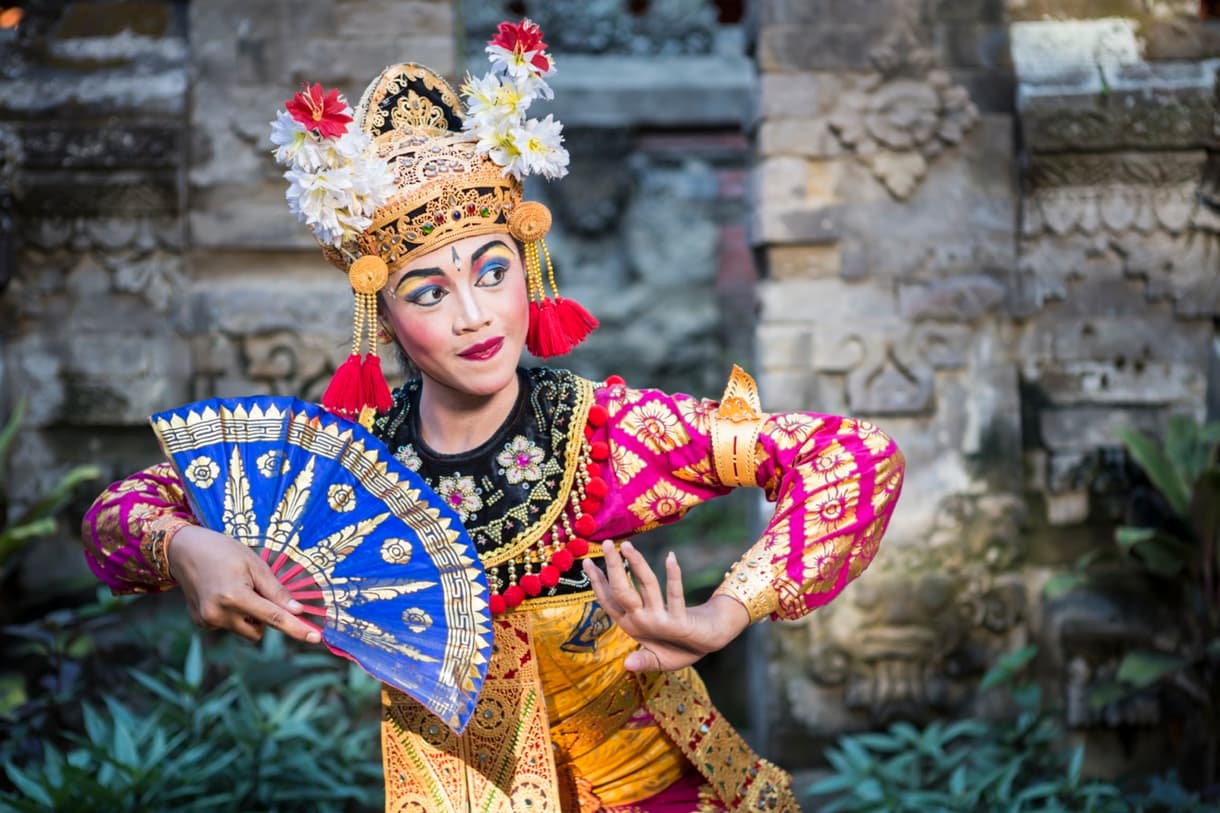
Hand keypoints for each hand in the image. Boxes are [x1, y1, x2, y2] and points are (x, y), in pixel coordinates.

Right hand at [168, 525, 321, 644]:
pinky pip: (229, 626)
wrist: (184, 550)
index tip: (316, 638)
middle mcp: (219, 614)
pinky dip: (233, 615)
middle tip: (258, 589)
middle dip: (265, 617)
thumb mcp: (255, 564)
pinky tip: (222, 594)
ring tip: (237, 588)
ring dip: (249, 616)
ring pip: (244, 630)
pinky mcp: (200, 623)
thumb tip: (297, 611)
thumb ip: (276, 591)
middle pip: (259, 630)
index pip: (273, 618)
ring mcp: (207, 621)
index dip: (297, 628)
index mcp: (235, 597)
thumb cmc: (224, 551)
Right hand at [583, 540, 749, 672]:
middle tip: (606, 543)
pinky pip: (676, 593)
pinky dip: (674, 575)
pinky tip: (671, 557)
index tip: (587, 562)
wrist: (707, 646)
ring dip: (638, 564)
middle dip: (614, 567)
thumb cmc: (676, 645)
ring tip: (628, 545)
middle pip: (622, 591)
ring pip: (647, 586)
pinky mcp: (680, 621)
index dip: (597, 582)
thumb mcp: (653, 654)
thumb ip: (639, 655)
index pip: (608, 601)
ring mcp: (661, 621)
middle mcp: (642, 622)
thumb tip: (626, 665)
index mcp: (631, 625)